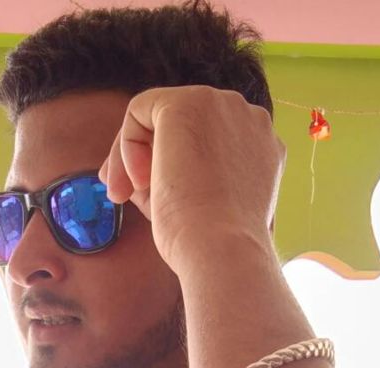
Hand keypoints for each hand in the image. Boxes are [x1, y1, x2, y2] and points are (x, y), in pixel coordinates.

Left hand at [98, 86, 285, 271]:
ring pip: (159, 117)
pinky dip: (126, 146)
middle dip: (144, 157)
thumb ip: (176, 179)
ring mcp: (223, 106)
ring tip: (122, 195)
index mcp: (260, 148)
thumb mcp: (198, 207)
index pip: (206, 143)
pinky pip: (140, 111)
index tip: (140, 197)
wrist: (222, 250)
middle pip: (183, 126)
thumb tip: (135, 173)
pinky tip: (134, 181)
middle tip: (120, 195)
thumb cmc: (210, 244)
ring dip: (130, 156)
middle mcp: (249, 119)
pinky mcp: (189, 104)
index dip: (168, 165)